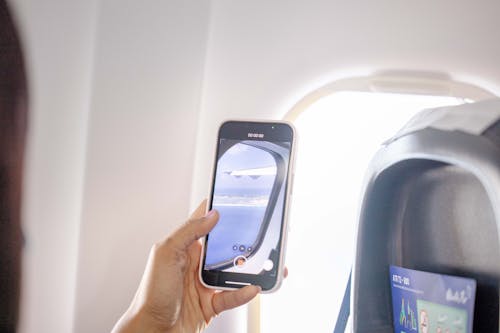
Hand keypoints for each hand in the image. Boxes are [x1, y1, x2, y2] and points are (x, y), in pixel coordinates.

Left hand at [112, 200, 260, 332]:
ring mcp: (205, 283)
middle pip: (225, 245)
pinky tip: (252, 287)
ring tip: (264, 261)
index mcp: (184, 246)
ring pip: (233, 270)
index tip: (237, 198)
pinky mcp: (212, 303)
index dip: (219, 208)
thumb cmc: (151, 294)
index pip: (204, 221)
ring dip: (249, 267)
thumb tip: (212, 214)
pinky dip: (244, 292)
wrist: (152, 331)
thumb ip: (188, 232)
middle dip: (243, 239)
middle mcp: (196, 263)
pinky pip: (233, 295)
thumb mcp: (166, 254)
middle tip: (260, 232)